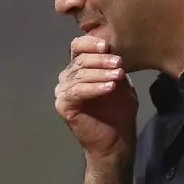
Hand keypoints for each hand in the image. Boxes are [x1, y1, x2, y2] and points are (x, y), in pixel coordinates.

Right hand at [55, 36, 138, 159]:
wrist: (116, 140)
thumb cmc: (119, 110)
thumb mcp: (120, 82)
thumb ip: (114, 66)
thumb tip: (113, 51)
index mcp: (80, 68)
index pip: (78, 47)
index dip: (90, 43)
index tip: (107, 45)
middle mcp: (67, 77)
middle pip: (80, 60)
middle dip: (101, 60)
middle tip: (119, 63)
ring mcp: (63, 91)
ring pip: (80, 75)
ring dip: (101, 73)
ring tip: (118, 75)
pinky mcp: (63, 105)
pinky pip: (77, 92)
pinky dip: (95, 88)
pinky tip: (110, 88)